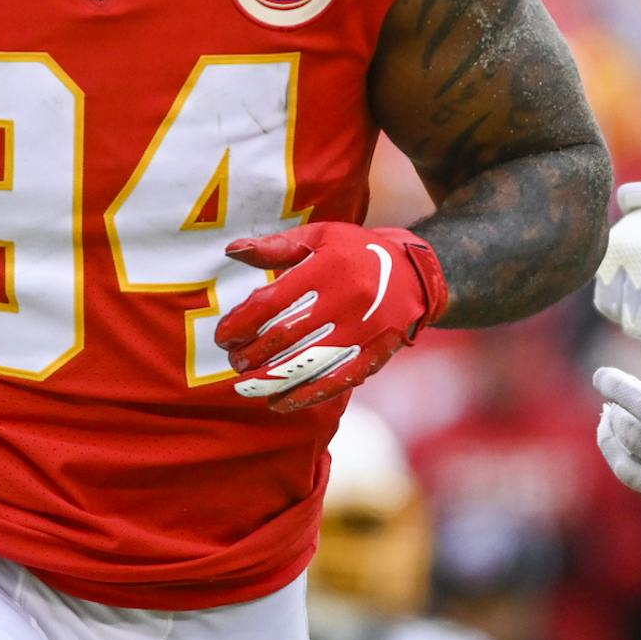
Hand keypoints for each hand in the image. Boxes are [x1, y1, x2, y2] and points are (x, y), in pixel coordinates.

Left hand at [216, 222, 448, 411]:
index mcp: (327, 269)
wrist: (416, 273)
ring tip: (247, 385)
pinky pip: (335, 382)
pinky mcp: (374, 355)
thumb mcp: (319, 237)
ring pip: (306, 364)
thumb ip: (275, 247)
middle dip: (251, 355)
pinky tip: (279, 403)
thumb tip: (232, 251)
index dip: (242, 324)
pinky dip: (304, 396)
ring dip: (270, 380)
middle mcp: (345, 301)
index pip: (272, 303)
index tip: (224, 337)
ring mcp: (362, 332)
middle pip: (285, 337)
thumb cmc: (357, 252)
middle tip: (234, 363)